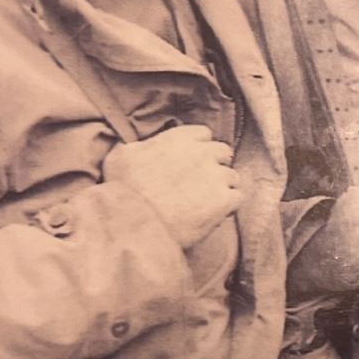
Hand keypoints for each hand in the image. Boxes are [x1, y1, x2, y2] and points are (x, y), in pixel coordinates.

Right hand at [101, 125, 241, 248]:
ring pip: (231, 176)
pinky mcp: (224, 200)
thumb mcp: (120, 156)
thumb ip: (139, 145)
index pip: (203, 134)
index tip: (189, 162)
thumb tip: (140, 144)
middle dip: (214, 165)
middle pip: (222, 153)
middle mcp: (202, 153)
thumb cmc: (122, 190)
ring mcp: (216, 176)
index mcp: (179, 138)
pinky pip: (237, 197)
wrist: (133, 223)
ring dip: (222, 187)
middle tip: (200, 183)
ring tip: (204, 202)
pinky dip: (229, 205)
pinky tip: (214, 214)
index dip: (197, 149)